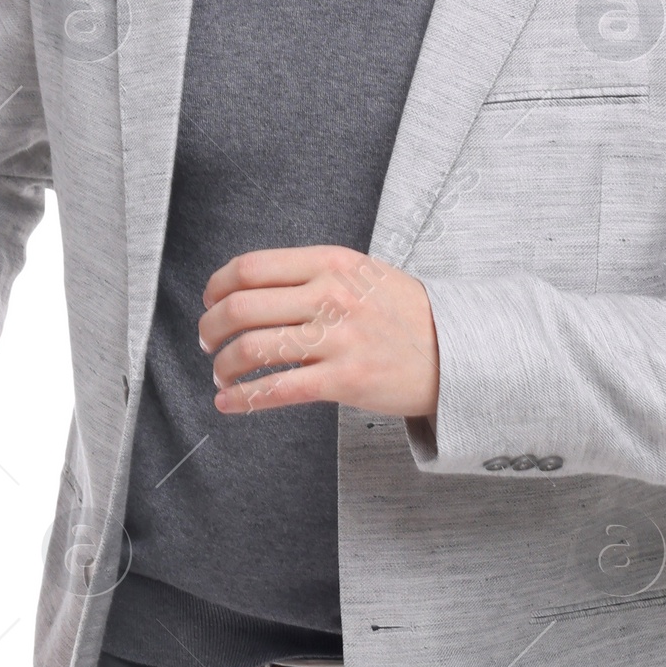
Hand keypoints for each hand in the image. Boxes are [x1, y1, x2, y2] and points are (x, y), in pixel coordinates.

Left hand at [200, 245, 439, 420]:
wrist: (457, 350)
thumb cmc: (405, 315)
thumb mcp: (362, 273)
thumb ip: (312, 274)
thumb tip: (254, 288)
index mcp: (331, 263)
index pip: (250, 268)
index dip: (216, 287)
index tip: (210, 301)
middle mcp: (331, 296)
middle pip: (241, 307)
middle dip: (211, 328)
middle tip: (208, 342)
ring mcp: (338, 339)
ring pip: (251, 349)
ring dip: (222, 365)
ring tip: (221, 373)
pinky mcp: (344, 380)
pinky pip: (277, 390)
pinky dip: (241, 399)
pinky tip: (227, 403)